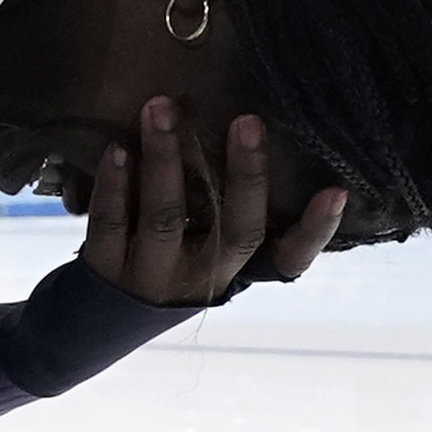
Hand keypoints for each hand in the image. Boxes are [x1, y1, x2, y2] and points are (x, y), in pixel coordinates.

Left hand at [82, 103, 346, 305]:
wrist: (94, 322)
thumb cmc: (165, 262)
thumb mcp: (205, 247)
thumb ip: (228, 204)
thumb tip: (255, 126)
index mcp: (236, 268)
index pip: (290, 258)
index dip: (316, 229)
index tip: (337, 191)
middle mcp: (202, 277)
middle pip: (236, 230)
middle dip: (246, 175)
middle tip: (248, 121)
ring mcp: (153, 277)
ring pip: (166, 218)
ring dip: (165, 159)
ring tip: (161, 108)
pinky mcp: (105, 269)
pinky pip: (112, 224)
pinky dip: (114, 184)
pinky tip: (117, 148)